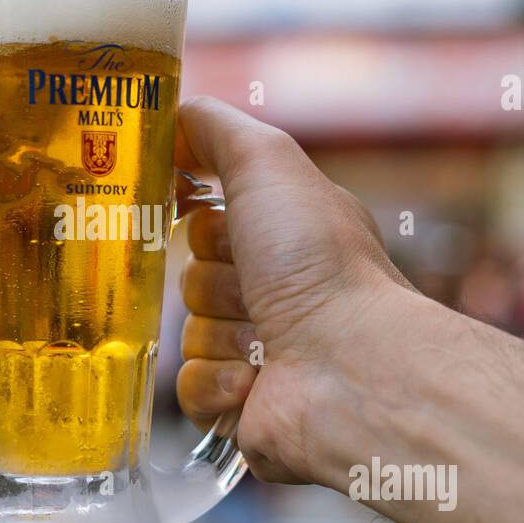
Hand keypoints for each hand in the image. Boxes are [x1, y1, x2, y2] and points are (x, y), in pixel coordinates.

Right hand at [175, 98, 412, 484]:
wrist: (351, 367)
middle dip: (212, 282)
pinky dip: (216, 381)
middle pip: (189, 277)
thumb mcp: (267, 161)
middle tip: (253, 286)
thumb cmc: (321, 263)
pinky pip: (188, 387)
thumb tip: (172, 117)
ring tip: (266, 340)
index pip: (203, 222)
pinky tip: (254, 379)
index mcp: (286, 237)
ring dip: (220, 333)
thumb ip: (214, 128)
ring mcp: (260, 352)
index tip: (208, 222)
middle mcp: (277, 292)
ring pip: (186, 334)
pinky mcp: (243, 405)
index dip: (201, 222)